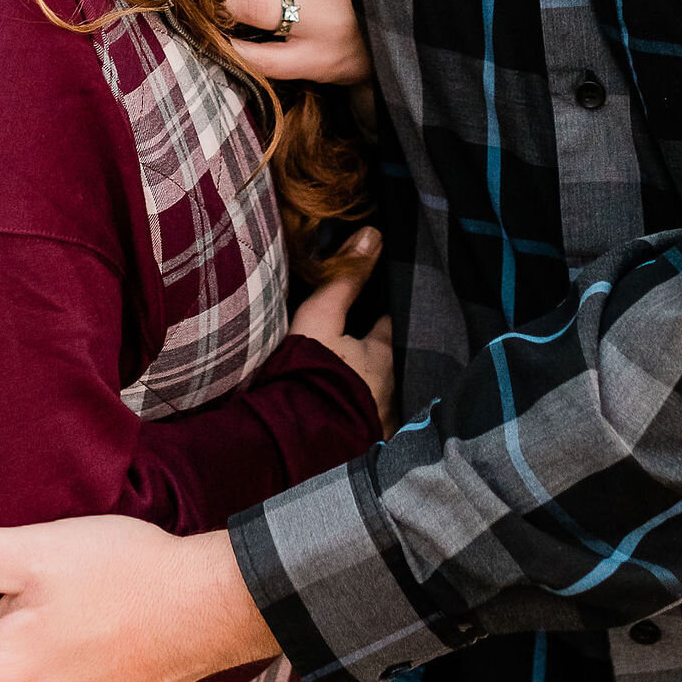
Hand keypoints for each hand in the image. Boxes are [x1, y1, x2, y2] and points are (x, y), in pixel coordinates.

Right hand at [289, 225, 393, 429]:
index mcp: (381, 357)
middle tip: (362, 346)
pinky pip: (367, 425)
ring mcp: (377, 422)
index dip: (383, 316)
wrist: (292, 438)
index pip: (389, 328)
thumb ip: (345, 278)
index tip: (379, 306)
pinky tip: (346, 415)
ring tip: (354, 380)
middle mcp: (387, 391)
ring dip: (367, 388)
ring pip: (377, 396)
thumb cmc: (310, 370)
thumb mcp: (321, 317)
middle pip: (385, 364)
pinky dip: (360, 416)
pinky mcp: (361, 448)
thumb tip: (374, 234)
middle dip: (376, 357)